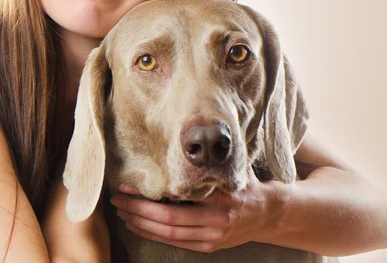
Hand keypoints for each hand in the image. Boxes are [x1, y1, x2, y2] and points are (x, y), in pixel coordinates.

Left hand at [110, 171, 278, 253]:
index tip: (128, 185)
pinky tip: (138, 226)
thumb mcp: (233, 168)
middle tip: (117, 200)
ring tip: (121, 211)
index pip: (176, 200)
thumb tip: (185, 139)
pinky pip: (175, 242)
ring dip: (141, 224)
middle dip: (138, 211)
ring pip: (168, 234)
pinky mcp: (208, 247)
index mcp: (220, 200)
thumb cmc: (246, 184)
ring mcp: (212, 238)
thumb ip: (212, 160)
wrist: (269, 213)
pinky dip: (153, 235)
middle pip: (168, 221)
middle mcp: (216, 222)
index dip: (149, 197)